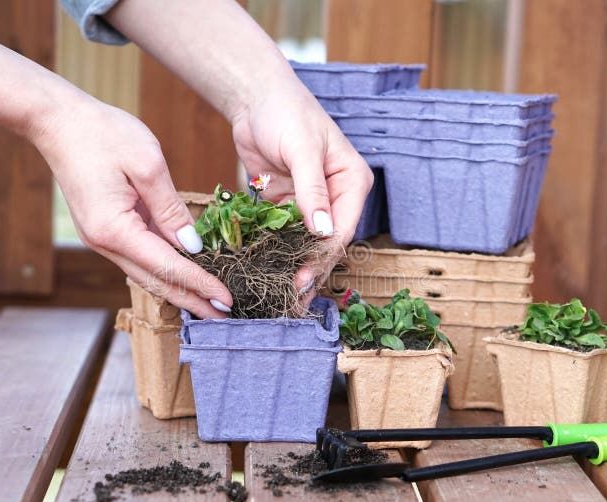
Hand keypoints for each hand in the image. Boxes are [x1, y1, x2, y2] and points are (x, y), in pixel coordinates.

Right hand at [31, 96, 232, 317]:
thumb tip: (192, 245)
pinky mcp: (104, 230)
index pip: (167, 267)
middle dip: (192, 300)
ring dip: (179, 289)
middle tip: (224, 316)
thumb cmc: (103, 134)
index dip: (200, 284)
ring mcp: (102, 239)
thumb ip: (171, 209)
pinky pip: (140, 257)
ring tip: (209, 302)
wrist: (58, 121)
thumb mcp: (148, 165)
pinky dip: (165, 270)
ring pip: (147, 274)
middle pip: (156, 281)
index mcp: (115, 229)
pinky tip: (185, 275)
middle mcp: (105, 243)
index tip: (227, 299)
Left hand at [230, 83, 373, 296]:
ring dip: (294, 267)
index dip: (322, 257)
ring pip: (306, 244)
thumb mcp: (301, 149)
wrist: (255, 98)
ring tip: (279, 296)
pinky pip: (284, 234)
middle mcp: (337, 196)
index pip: (342, 228)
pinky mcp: (288, 204)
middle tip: (290, 299)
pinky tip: (267, 273)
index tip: (302, 281)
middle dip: (310, 270)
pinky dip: (276, 252)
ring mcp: (312, 203)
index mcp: (352, 181)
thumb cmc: (285, 112)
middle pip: (326, 242)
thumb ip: (312, 190)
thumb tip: (324, 232)